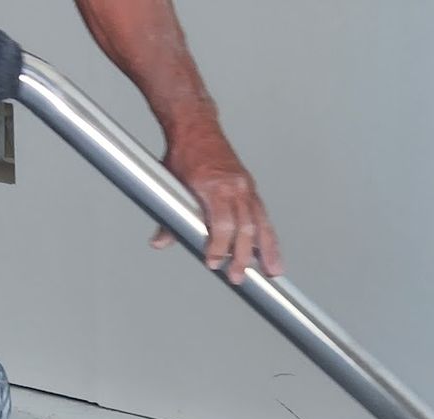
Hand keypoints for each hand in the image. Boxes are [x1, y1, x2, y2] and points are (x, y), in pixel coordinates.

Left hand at [154, 124, 283, 283]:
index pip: (221, 223)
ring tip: (272, 272)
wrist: (196, 125)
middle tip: (236, 277)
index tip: (213, 263)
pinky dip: (268, 236)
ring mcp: (245, 186)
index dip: (218, 246)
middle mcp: (233, 186)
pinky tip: (273, 254)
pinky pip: (263, 216)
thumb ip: (167, 217)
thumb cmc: (184, 153)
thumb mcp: (171, 184)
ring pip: (260, 223)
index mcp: (213, 185)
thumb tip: (160, 241)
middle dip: (241, 256)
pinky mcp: (250, 188)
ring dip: (267, 250)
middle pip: (244, 228)